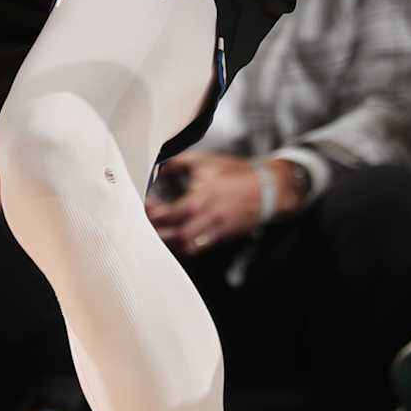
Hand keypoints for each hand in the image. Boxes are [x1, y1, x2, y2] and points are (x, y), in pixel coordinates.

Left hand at [146, 149, 268, 253]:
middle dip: (156, 232)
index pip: (168, 214)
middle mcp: (205, 219)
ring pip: (185, 247)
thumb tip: (160, 168)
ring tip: (156, 233)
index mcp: (199, 199)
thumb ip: (178, 164)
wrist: (267, 188)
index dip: (152, 213)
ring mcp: (214, 231)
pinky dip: (184, 248)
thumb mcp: (205, 161)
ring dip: (168, 243)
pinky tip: (175, 240)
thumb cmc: (237, 174)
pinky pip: (198, 249)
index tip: (144, 207)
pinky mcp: (221, 237)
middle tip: (143, 224)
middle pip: (174, 236)